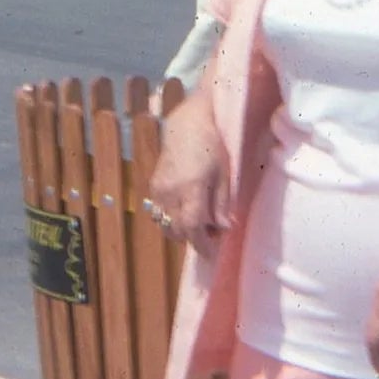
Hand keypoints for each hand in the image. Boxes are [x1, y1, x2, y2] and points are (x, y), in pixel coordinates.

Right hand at [146, 96, 227, 254]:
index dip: (202, 245)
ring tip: (200, 222)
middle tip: (212, 234)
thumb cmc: (211, 146)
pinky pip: (160, 213)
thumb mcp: (224, 174)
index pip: (192, 227)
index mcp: (191, 187)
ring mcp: (159, 188)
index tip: (212, 254)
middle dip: (195, 239)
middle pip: (178, 230)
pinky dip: (172, 219)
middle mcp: (170, 191)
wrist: (187, 124)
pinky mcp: (153, 186)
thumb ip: (221, 204)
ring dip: (182, 231)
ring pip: (166, 225)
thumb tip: (225, 229)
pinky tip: (186, 210)